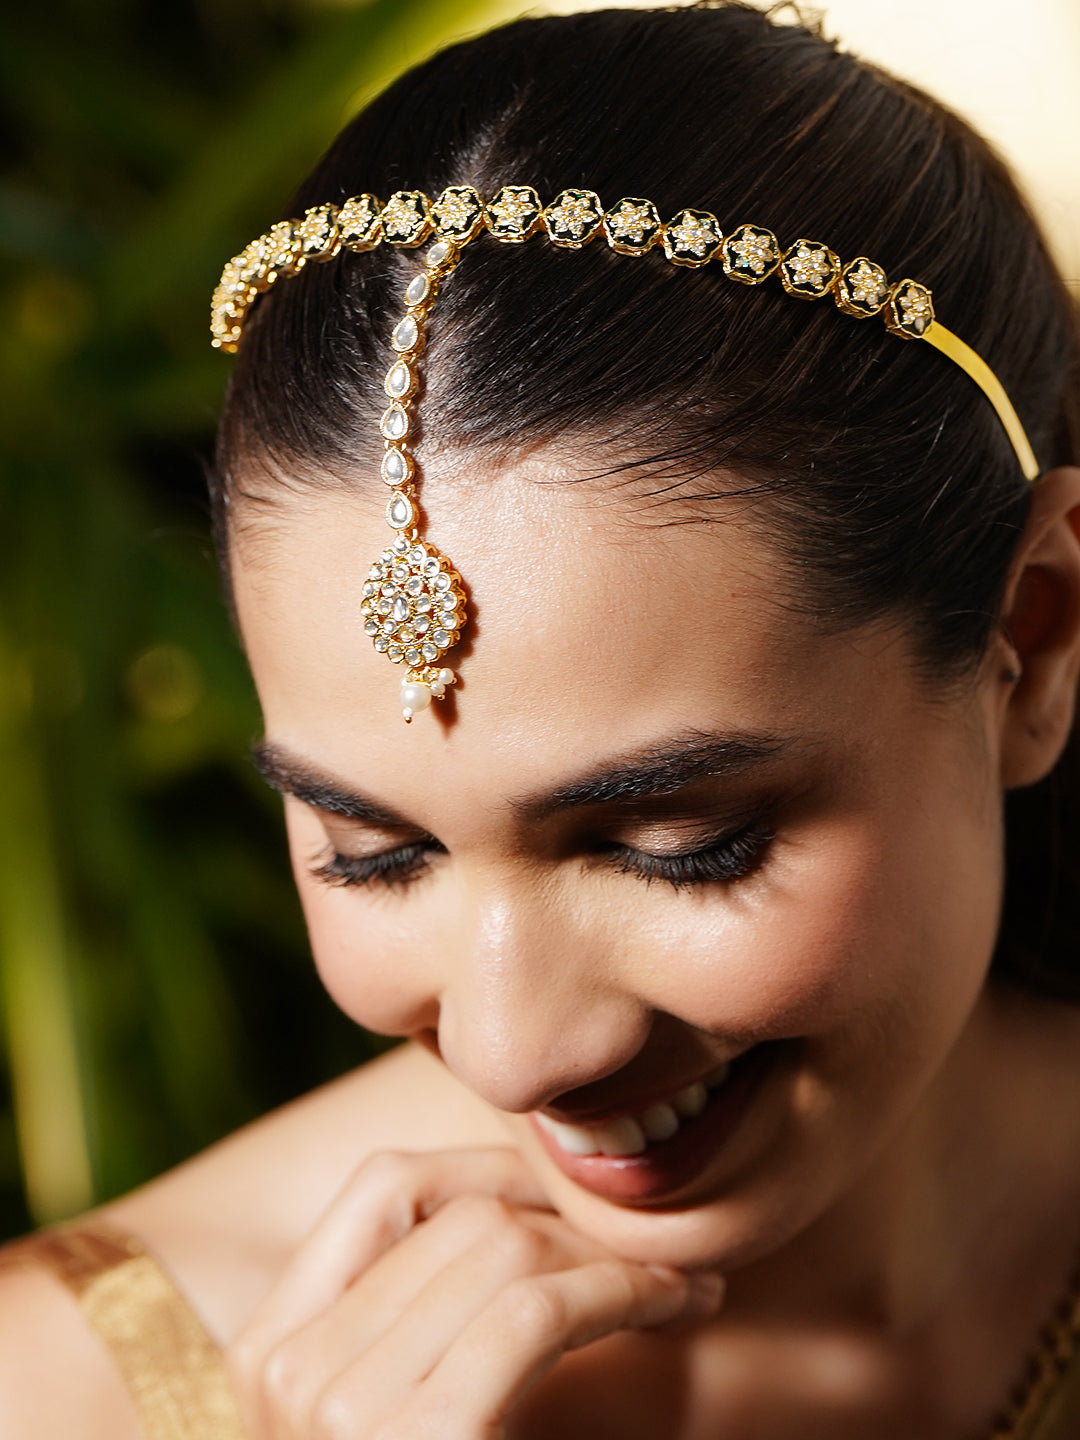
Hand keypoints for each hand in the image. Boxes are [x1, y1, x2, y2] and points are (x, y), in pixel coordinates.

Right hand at [227, 1147, 722, 1439]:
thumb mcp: (392, 1406)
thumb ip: (415, 1316)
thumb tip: (516, 1199)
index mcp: (269, 1348)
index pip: (384, 1185)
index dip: (494, 1169)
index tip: (577, 1203)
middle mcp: (287, 1368)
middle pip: (458, 1213)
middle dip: (572, 1216)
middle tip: (655, 1247)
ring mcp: (338, 1409)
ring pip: (505, 1247)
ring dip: (613, 1251)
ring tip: (681, 1281)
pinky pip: (536, 1310)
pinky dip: (622, 1291)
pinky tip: (676, 1307)